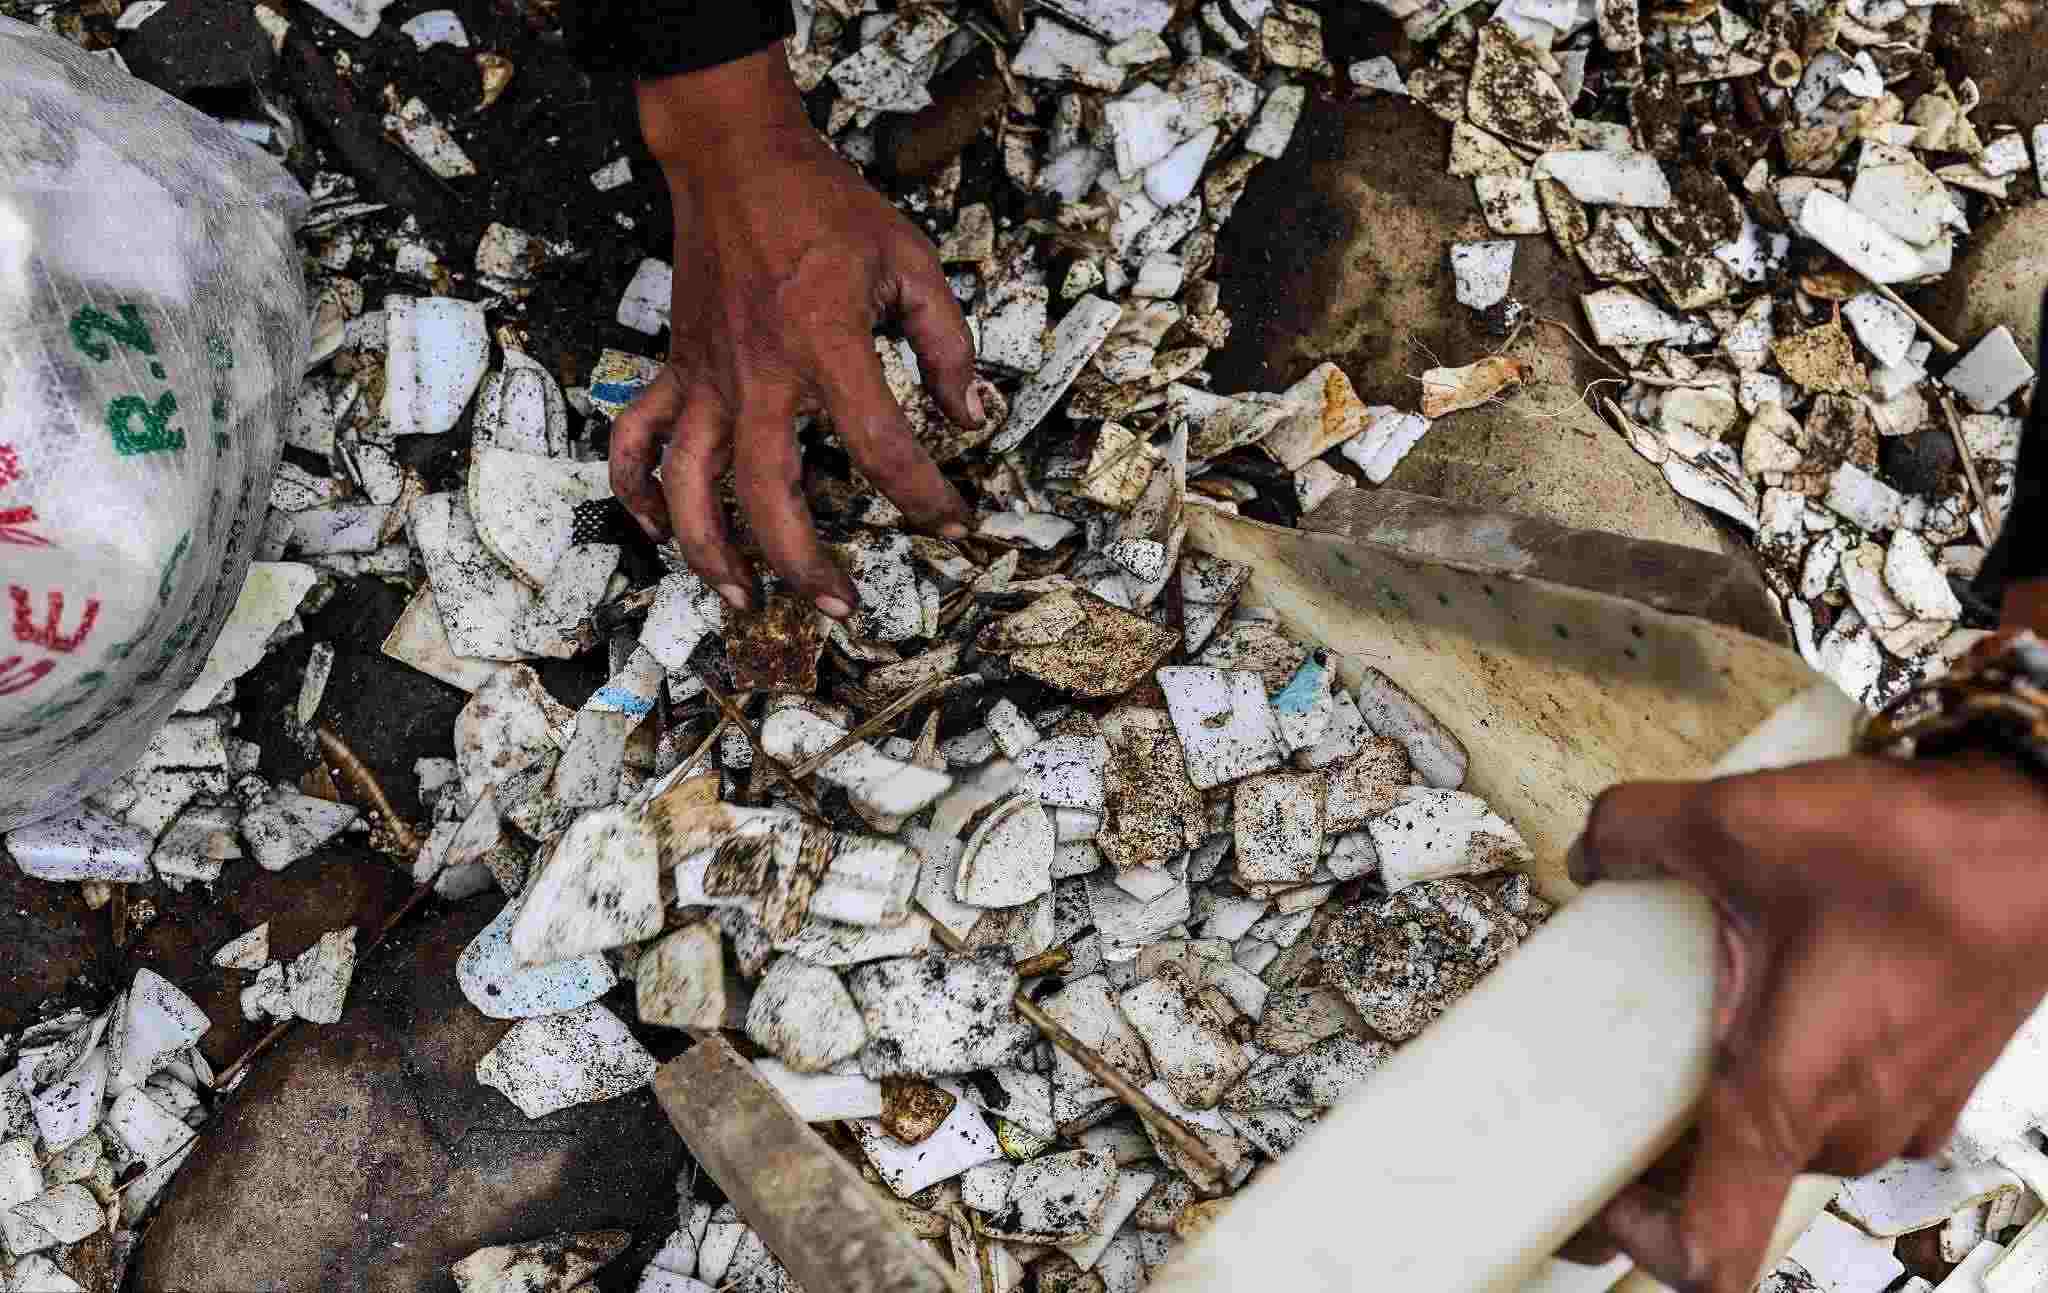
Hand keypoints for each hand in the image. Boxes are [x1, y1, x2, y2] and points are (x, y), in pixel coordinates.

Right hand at [611, 47, 986, 618]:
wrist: (735, 155)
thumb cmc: (824, 205)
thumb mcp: (911, 263)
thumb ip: (949, 346)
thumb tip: (971, 416)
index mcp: (825, 345)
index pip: (881, 445)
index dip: (925, 496)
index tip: (953, 521)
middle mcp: (757, 373)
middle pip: (767, 495)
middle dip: (803, 564)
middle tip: (840, 606)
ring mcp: (706, 377)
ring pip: (687, 486)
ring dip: (708, 553)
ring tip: (742, 598)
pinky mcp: (676, 370)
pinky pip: (636, 440)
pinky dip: (638, 491)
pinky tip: (659, 527)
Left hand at [1566, 750, 2047, 1290]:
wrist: (2047, 842)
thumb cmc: (1923, 857)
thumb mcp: (1738, 822)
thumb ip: (1635, 831)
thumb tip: (1595, 847)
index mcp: (1786, 1099)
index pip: (1708, 1252)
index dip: (1636, 1240)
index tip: (1595, 1196)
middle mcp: (1846, 1127)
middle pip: (1729, 1185)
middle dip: (1663, 1151)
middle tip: (1600, 1094)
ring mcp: (1896, 1111)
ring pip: (1786, 1138)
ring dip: (1729, 1102)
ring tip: (1672, 1035)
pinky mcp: (1928, 1081)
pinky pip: (1837, 1101)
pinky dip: (1792, 1070)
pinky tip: (1760, 1001)